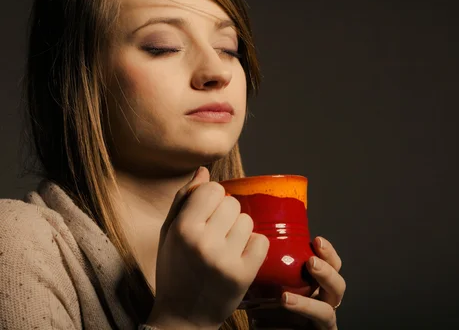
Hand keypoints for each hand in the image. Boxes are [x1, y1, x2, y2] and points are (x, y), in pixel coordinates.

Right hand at [146, 167, 268, 329]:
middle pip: (232, 203)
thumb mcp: (169, 233)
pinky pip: (261, 241)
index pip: (212, 189)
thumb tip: (204, 171)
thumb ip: (184, 199)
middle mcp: (203, 242)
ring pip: (247, 221)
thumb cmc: (175, 270)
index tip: (206, 216)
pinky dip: (254, 248)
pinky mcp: (244, 273)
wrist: (182, 317)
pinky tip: (239, 258)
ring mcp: (225, 259)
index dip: (211, 200)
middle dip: (226, 216)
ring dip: (240, 231)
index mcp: (182, 228)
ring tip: (225, 248)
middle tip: (216, 236)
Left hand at [248, 236, 345, 329]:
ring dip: (307, 304)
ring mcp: (321, 323)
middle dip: (327, 273)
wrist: (264, 329)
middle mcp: (324, 302)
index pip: (333, 265)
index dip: (329, 253)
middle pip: (338, 286)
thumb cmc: (267, 308)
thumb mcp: (269, 284)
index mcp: (318, 285)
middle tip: (311, 263)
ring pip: (326, 313)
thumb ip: (271, 268)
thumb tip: (254, 242)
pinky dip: (286, 325)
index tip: (317, 240)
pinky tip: (266, 319)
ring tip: (284, 298)